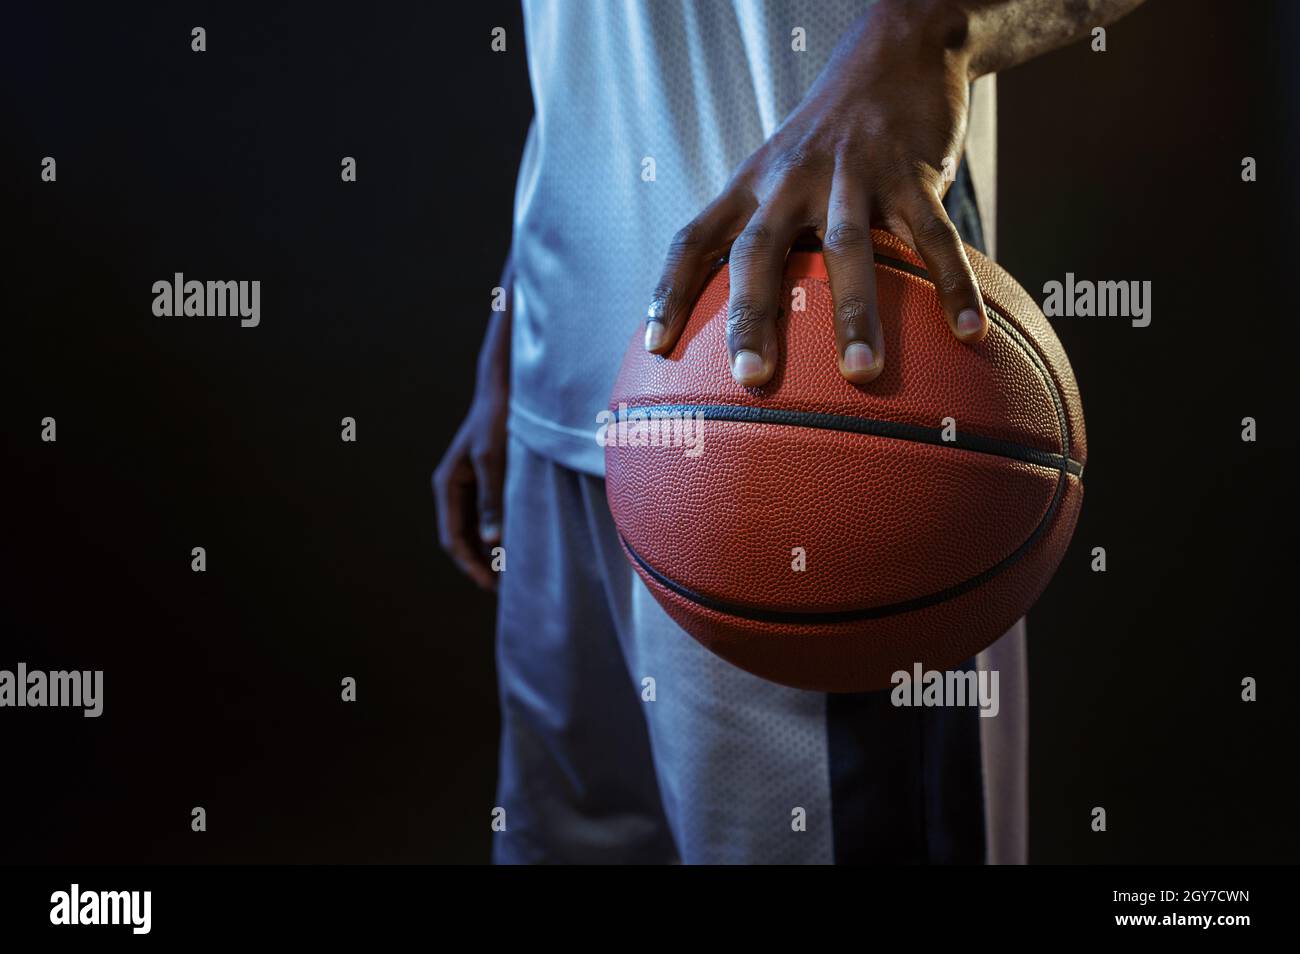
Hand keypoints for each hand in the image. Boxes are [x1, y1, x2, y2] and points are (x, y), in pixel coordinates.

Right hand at [434, 386, 506, 590]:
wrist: (506, 389)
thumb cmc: (497, 421)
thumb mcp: (493, 461)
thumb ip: (492, 500)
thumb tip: (491, 541)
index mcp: (448, 485)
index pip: (453, 537)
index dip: (469, 564)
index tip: (488, 585)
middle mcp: (455, 488)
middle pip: (464, 538)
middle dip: (480, 563)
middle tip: (503, 588)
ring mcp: (471, 486)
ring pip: (478, 529)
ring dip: (491, 551)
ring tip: (512, 573)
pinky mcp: (489, 481)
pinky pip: (491, 515)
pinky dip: (501, 532)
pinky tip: (519, 544)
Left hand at [644, 0, 987, 386]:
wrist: (896, 52)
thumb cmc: (829, 135)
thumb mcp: (778, 169)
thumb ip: (763, 230)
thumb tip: (748, 320)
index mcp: (752, 186)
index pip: (695, 239)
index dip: (669, 291)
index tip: (655, 347)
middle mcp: (791, 181)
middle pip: (759, 252)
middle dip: (752, 317)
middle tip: (751, 377)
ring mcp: (852, 175)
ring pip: (847, 248)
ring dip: (854, 313)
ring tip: (861, 372)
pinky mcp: (912, 171)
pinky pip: (933, 236)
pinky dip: (951, 285)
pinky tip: (968, 334)